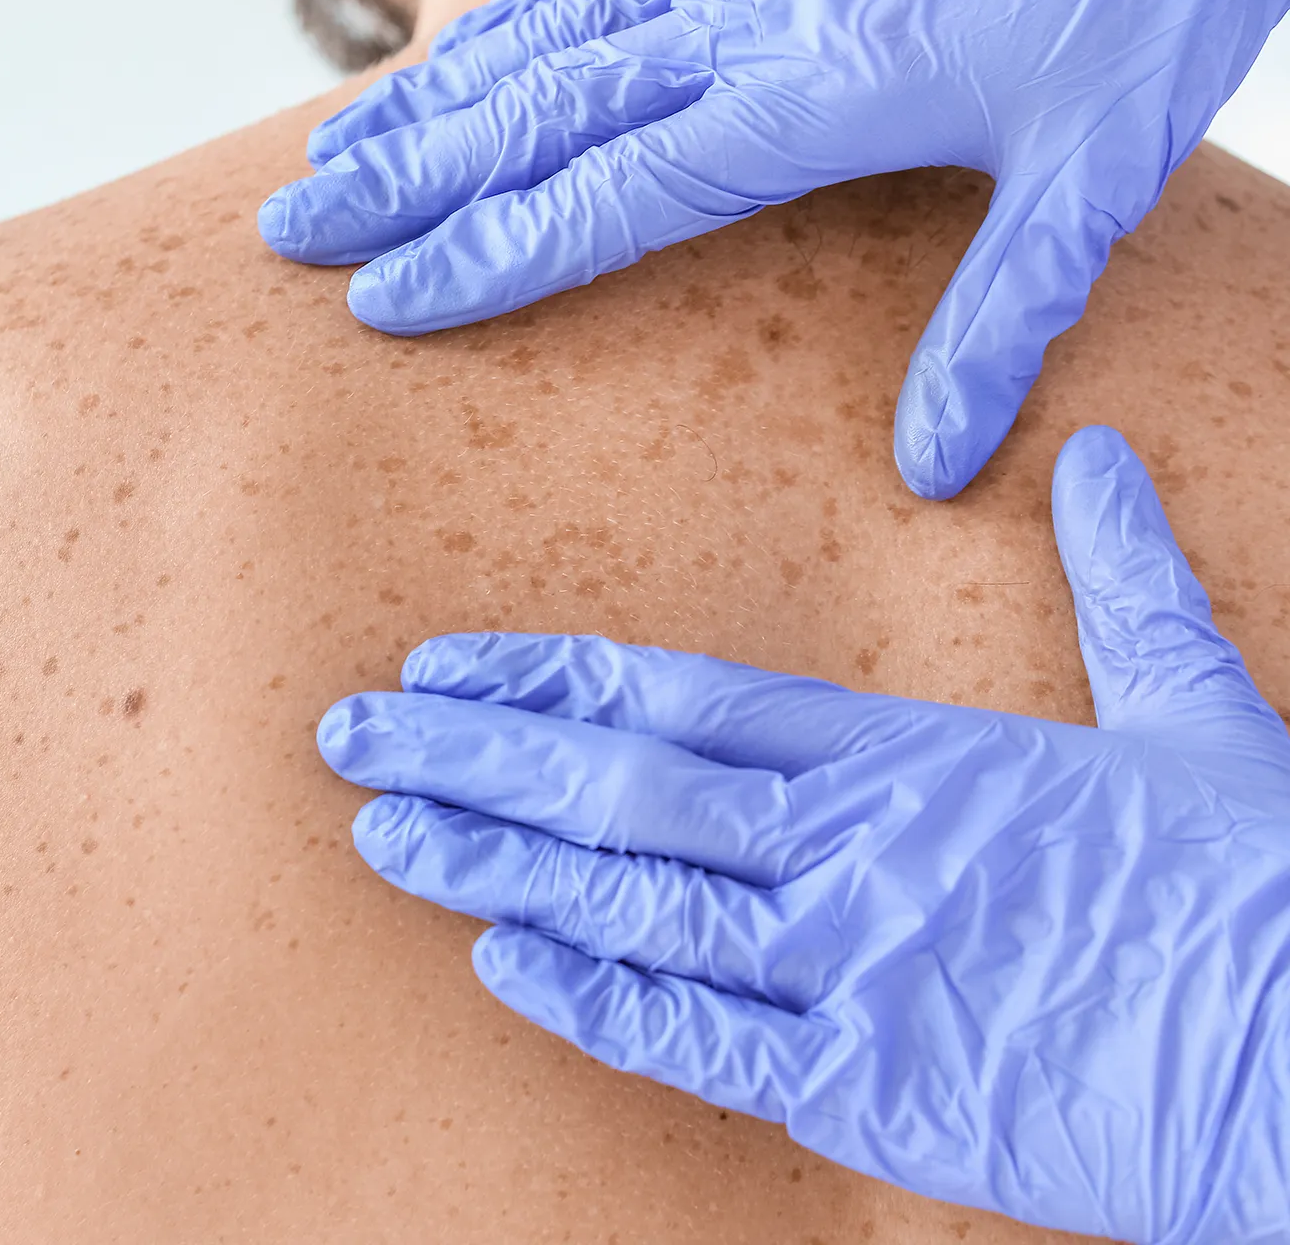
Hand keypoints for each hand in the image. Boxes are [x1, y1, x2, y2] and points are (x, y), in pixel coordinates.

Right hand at [261, 0, 1289, 498]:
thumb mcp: (1096, 166)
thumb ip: (1001, 317)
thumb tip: (931, 467)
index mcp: (818, 90)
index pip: (610, 192)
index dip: (486, 254)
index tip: (380, 300)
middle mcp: (753, 16)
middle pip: (539, 110)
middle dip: (405, 178)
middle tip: (291, 229)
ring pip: (548, 33)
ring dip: (433, 99)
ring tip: (332, 152)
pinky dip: (512, 19)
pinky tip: (457, 55)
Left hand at [316, 426, 1289, 1242]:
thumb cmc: (1262, 888)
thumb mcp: (1194, 716)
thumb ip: (1123, 590)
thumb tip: (1102, 459)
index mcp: (911, 751)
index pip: (683, 691)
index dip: (548, 674)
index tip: (443, 663)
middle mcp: (852, 845)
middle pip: (619, 781)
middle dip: (472, 753)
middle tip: (347, 735)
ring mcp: (850, 966)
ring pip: (629, 900)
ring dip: (491, 863)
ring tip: (380, 833)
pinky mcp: (871, 1087)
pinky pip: (697, 1037)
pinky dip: (592, 999)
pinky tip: (498, 962)